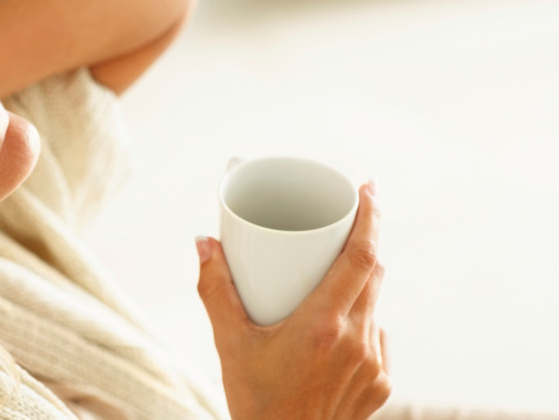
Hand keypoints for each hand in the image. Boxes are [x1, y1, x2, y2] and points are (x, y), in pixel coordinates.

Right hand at [196, 183, 390, 419]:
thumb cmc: (255, 401)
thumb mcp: (228, 343)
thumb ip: (214, 289)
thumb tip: (204, 242)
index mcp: (323, 326)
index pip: (361, 258)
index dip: (371, 218)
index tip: (368, 188)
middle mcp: (357, 342)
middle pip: (373, 273)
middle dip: (363, 240)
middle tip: (346, 217)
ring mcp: (374, 364)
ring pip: (375, 303)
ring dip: (358, 281)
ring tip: (328, 275)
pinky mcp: (381, 383)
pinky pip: (377, 334)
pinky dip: (360, 318)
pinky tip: (336, 325)